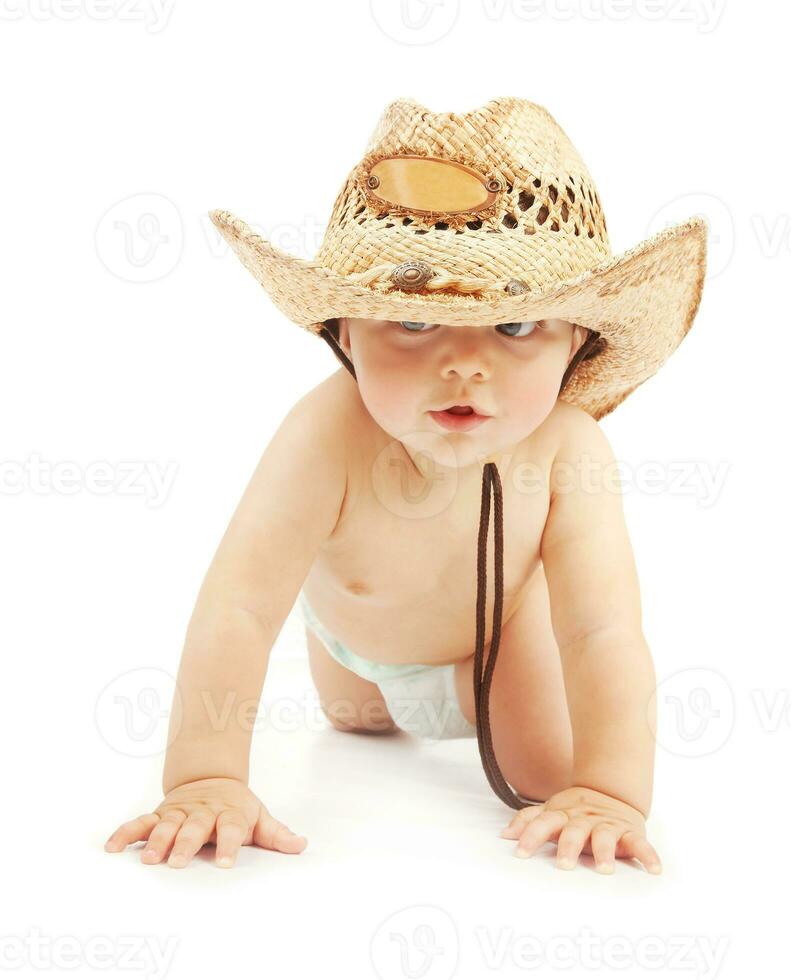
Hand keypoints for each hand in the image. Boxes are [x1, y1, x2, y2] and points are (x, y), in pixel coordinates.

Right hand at [104, 777, 306, 868]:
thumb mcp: (258, 816)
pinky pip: (141, 823)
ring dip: (157, 840)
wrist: (211, 777)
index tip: (225, 863)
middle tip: (179, 862)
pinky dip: (126, 833)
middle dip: (186, 843)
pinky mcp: (160, 814)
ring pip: (166, 825)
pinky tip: (112, 847)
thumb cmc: (236, 807)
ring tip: (148, 859)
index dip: (228, 844)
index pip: (230, 827)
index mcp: (228, 813)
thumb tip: (301, 845)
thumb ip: (276, 833)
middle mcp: (202, 812)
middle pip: (194, 827)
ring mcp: (179, 812)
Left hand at [498, 785, 660, 874]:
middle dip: (568, 847)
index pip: (544, 823)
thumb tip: (504, 835)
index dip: (531, 836)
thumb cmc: (576, 810)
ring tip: (604, 870)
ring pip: (605, 837)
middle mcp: (584, 820)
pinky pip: (640, 844)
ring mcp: (607, 825)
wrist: (611, 791)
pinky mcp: (630, 832)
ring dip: (605, 852)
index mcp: (563, 815)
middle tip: (563, 865)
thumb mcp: (551, 811)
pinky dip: (648, 856)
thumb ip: (529, 821)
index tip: (520, 853)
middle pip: (574, 832)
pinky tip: (654, 870)